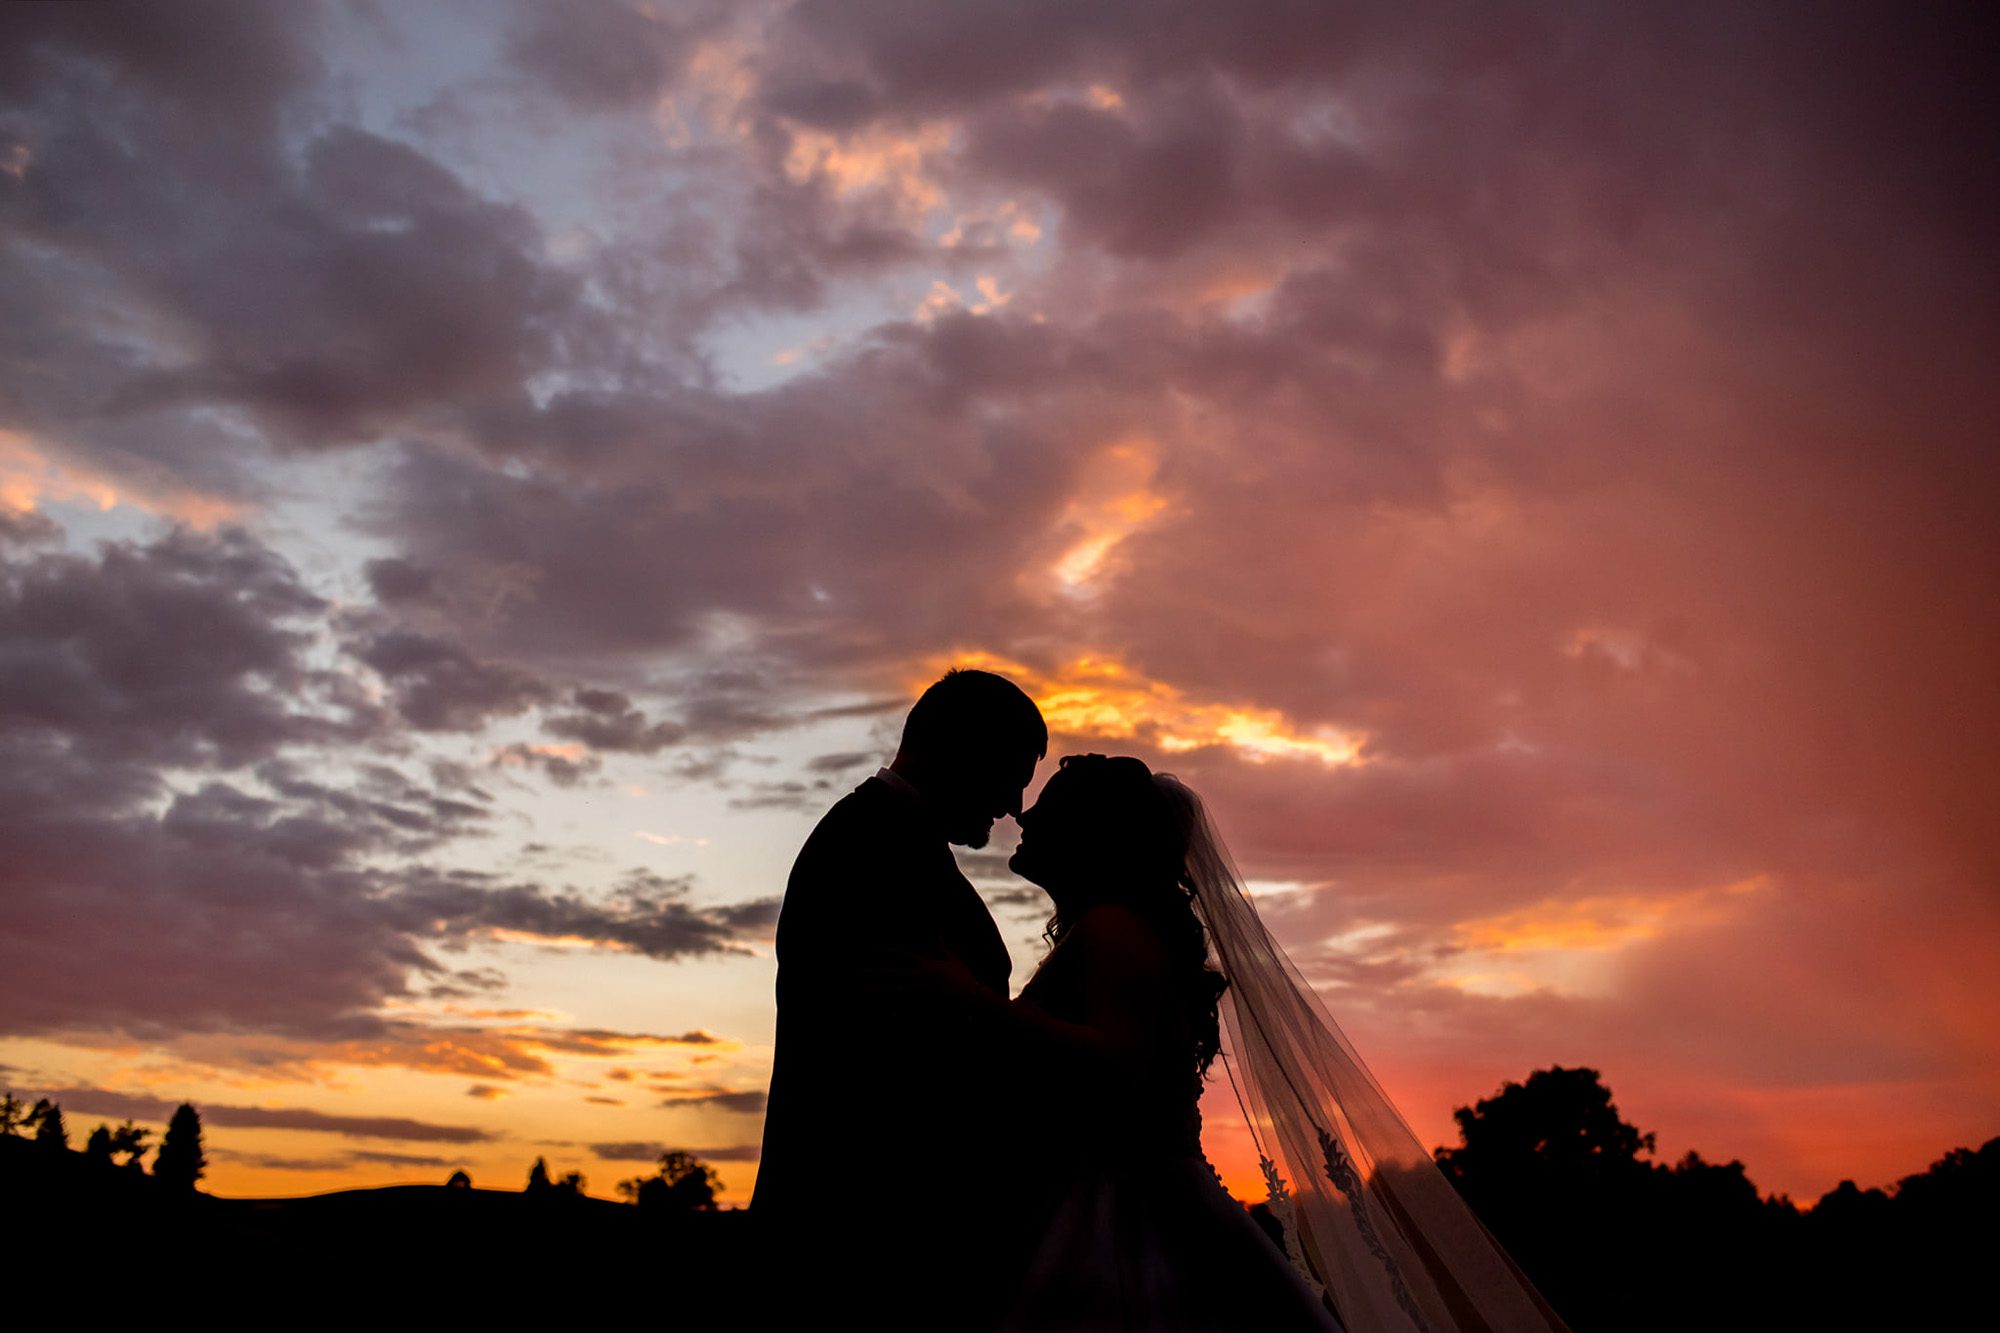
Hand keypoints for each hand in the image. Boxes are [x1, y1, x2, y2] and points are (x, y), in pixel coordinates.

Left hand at [856, 943, 983, 1005]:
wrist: (975, 1000)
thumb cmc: (964, 979)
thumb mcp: (953, 961)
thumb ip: (941, 949)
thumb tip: (937, 934)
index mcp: (925, 964)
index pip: (900, 954)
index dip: (884, 950)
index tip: (870, 948)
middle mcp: (920, 978)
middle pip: (891, 973)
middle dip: (872, 971)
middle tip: (856, 970)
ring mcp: (920, 994)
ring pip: (892, 991)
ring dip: (875, 990)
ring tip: (860, 990)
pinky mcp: (923, 1008)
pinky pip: (902, 1009)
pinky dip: (889, 1010)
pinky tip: (876, 1012)